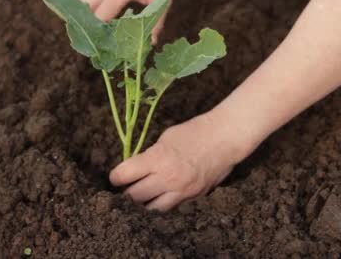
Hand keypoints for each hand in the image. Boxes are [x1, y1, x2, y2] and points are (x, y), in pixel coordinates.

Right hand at [78, 0, 176, 42]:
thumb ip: (156, 22)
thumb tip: (150, 44)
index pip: (100, 17)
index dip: (98, 35)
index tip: (101, 51)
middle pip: (84, 10)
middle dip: (85, 29)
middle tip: (91, 48)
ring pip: (80, 2)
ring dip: (80, 18)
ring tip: (86, 37)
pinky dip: (82, 10)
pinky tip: (87, 23)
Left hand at [109, 112, 254, 210]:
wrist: (225, 138)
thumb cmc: (194, 132)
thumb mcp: (165, 138)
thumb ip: (149, 156)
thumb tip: (134, 169)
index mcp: (158, 158)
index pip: (124, 175)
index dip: (115, 177)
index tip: (115, 177)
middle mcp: (168, 178)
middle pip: (134, 196)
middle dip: (126, 192)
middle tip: (126, 187)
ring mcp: (182, 191)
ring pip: (151, 209)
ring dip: (143, 203)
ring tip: (141, 195)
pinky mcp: (193, 198)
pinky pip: (170, 208)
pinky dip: (161, 204)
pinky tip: (158, 198)